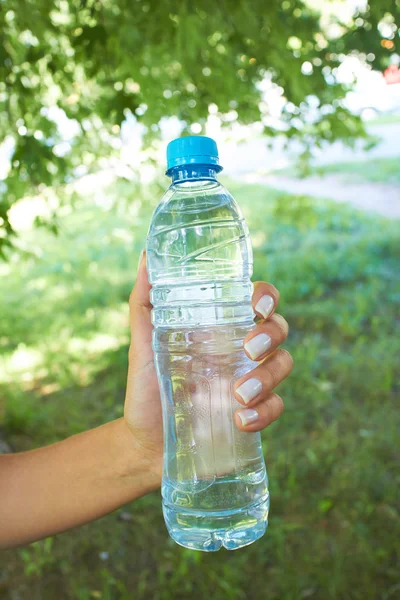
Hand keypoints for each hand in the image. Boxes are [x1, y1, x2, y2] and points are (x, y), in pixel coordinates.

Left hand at [124, 252, 292, 477]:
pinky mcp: (254, 414)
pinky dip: (265, 412)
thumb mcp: (143, 341)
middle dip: (272, 335)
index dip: (266, 296)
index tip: (257, 304)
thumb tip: (145, 256)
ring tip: (238, 395)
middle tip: (249, 349)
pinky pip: (276, 407)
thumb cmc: (147, 384)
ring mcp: (251, 381)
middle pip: (278, 329)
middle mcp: (241, 350)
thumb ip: (144, 300)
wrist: (144, 439)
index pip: (257, 301)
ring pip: (283, 365)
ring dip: (268, 377)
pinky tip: (241, 421)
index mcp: (222, 327)